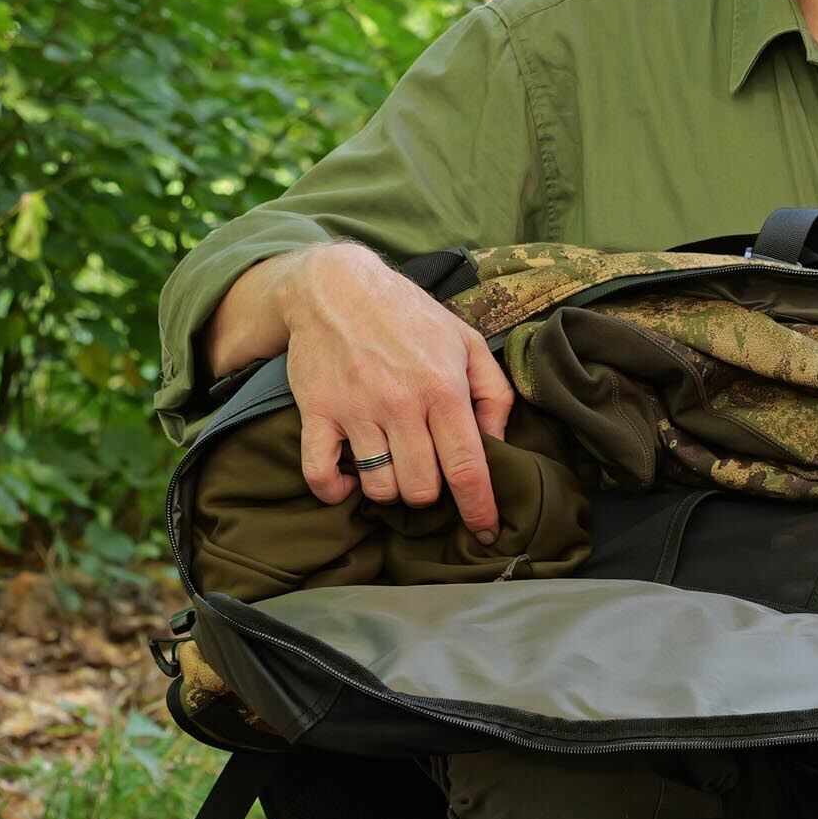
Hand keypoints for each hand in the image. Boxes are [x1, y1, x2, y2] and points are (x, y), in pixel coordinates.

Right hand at [245, 244, 514, 538]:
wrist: (336, 285)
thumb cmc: (409, 316)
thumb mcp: (466, 341)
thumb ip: (493, 393)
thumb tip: (499, 444)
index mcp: (444, 388)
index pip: (468, 468)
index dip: (480, 509)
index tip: (487, 533)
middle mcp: (402, 403)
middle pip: (422, 488)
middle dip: (430, 493)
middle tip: (426, 474)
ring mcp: (356, 410)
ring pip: (380, 488)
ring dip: (389, 490)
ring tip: (392, 468)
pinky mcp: (317, 412)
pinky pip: (321, 474)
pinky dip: (334, 491)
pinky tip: (349, 481)